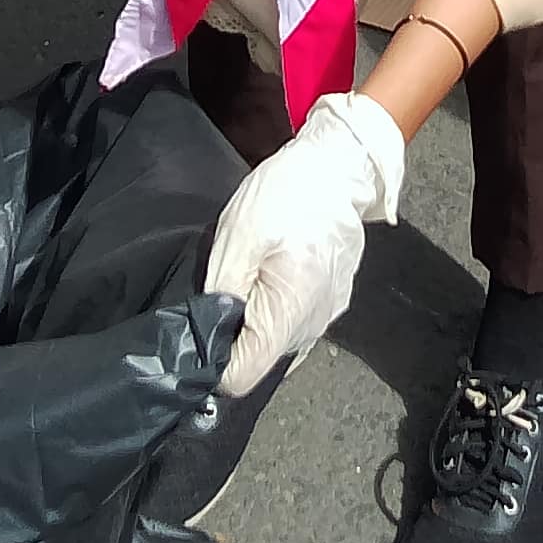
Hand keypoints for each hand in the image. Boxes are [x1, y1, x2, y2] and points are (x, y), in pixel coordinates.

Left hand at [202, 90, 402, 397]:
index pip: (242, 377)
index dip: (215, 362)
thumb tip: (207, 343)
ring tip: (255, 273)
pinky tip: (275, 270)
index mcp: (289, 312)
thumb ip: (220, 298)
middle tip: (229, 287)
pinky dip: (278, 308)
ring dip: (258, 320)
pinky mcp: (334, 302)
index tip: (203, 329)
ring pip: (277, 343)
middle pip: (261, 361)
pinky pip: (295, 322)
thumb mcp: (236, 241)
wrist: (339, 165)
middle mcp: (314, 325)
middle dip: (236, 335)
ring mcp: (328, 315)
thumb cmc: (285, 195)